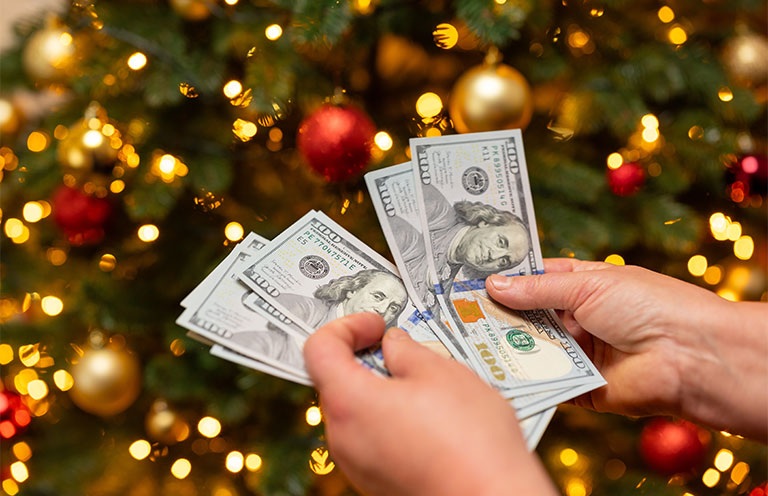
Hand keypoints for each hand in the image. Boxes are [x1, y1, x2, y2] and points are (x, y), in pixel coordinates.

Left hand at [303, 313, 557, 495]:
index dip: (346, 326)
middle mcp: (343, 437)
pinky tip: (429, 418)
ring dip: (380, 390)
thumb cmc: (470, 439)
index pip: (319, 349)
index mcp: (349, 402)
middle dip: (365, 358)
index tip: (377, 325)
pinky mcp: (376, 482)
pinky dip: (390, 419)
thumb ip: (406, 349)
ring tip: (426, 386)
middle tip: (402, 349)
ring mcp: (357, 465)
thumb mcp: (441, 372)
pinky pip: (372, 439)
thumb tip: (393, 344)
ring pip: (356, 412)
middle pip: (335, 382)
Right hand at [486, 258, 767, 440]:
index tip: (466, 280)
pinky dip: (519, 376)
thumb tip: (493, 285)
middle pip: (526, 315)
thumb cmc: (649, 305)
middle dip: (496, 313)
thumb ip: (537, 289)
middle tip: (455, 311)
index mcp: (582, 285)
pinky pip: (541, 380)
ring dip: (502, 344)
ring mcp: (576, 352)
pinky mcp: (576, 386)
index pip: (534, 279)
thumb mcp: (588, 284)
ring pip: (529, 347)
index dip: (503, 280)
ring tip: (460, 338)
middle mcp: (576, 318)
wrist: (689, 357)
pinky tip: (487, 369)